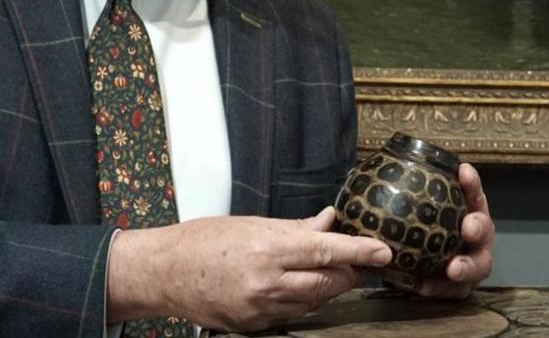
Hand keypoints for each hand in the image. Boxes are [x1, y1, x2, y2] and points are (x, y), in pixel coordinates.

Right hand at [107, 207, 391, 331]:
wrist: (164, 273)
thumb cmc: (203, 241)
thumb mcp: (250, 224)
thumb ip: (295, 228)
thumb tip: (329, 221)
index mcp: (267, 249)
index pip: (326, 251)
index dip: (359, 251)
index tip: (384, 251)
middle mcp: (266, 282)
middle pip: (328, 282)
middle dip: (348, 272)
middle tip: (358, 260)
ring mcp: (260, 309)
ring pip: (314, 301)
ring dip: (327, 287)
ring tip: (327, 271)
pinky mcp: (254, 326)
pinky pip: (293, 314)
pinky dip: (303, 300)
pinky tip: (298, 286)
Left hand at [414, 162, 494, 298]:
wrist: (411, 266)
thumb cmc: (414, 230)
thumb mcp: (409, 210)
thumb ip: (402, 194)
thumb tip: (374, 168)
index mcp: (465, 211)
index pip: (472, 193)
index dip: (471, 183)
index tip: (464, 171)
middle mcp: (473, 236)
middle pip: (484, 229)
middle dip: (478, 227)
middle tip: (467, 227)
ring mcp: (471, 261)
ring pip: (479, 265)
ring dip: (466, 266)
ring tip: (452, 268)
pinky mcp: (460, 286)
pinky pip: (456, 290)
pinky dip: (443, 288)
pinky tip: (426, 287)